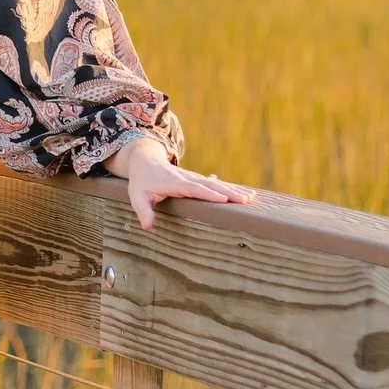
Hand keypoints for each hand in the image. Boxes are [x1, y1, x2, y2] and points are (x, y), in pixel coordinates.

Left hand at [105, 136, 255, 231]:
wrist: (146, 161)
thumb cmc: (142, 182)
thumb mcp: (137, 196)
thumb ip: (143, 211)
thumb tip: (148, 226)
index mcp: (174, 183)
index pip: (194, 189)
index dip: (209, 194)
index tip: (223, 200)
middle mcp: (187, 179)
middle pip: (211, 186)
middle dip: (228, 193)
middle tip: (245, 200)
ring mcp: (194, 178)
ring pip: (216, 184)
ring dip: (233, 190)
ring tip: (251, 197)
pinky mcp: (198, 180)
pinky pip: (216, 185)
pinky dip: (230, 188)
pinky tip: (246, 193)